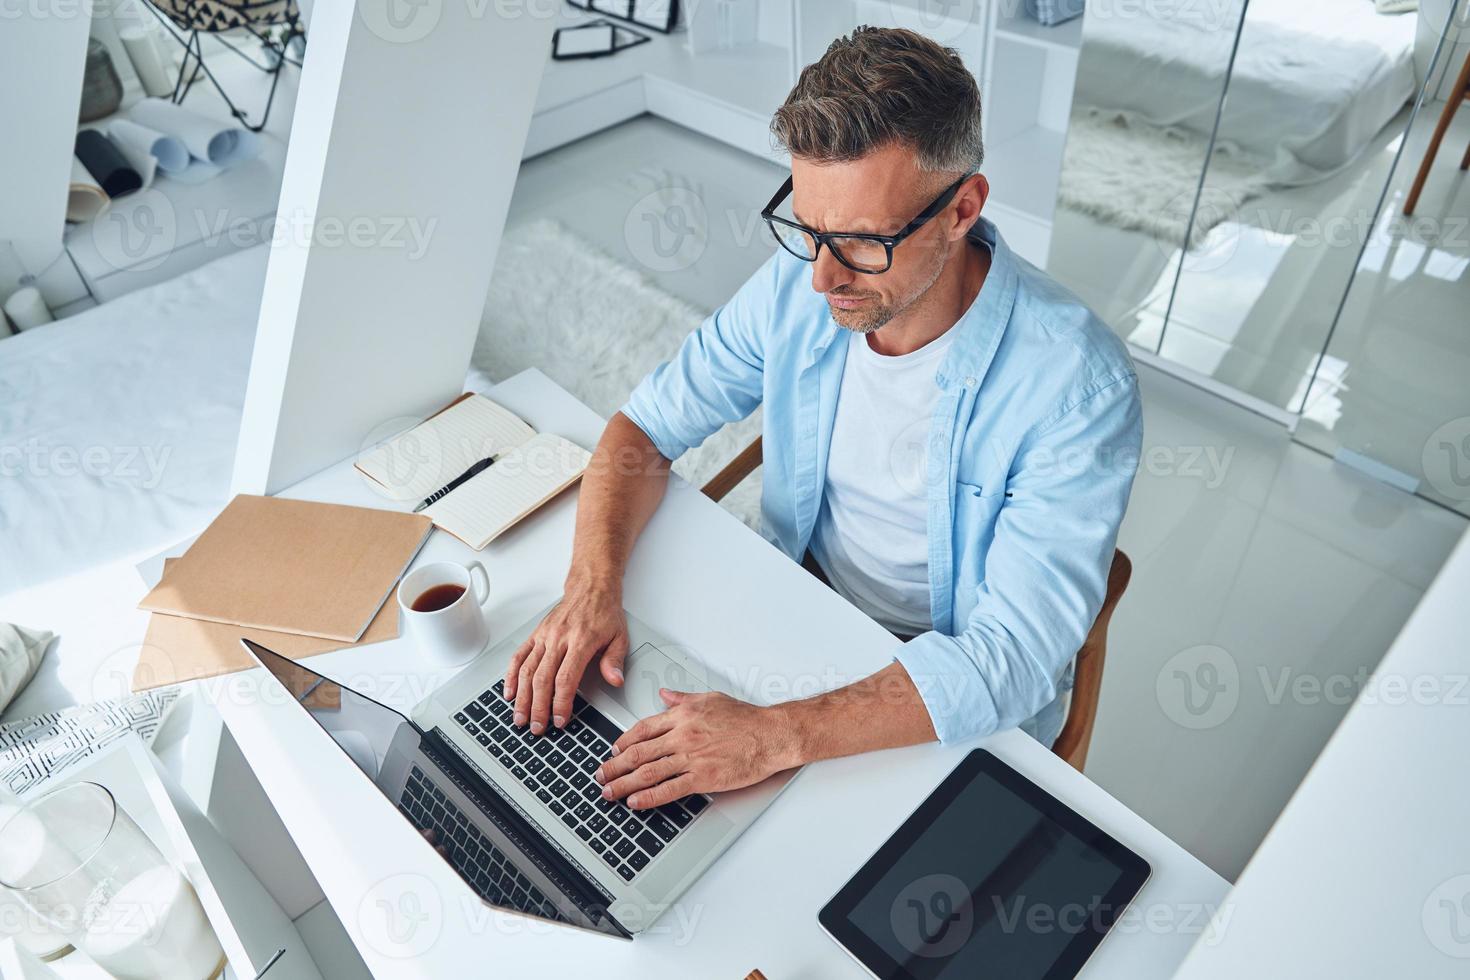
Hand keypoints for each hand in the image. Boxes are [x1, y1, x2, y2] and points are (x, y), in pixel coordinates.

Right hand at [504, 588, 628, 734]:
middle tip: (537, 727)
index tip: (560, 719)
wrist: (591, 588)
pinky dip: (511, 676)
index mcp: (581, 641)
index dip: (561, 702)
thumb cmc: (604, 613)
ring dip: (522, 697)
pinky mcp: (536, 634)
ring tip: (520, 717)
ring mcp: (544, 637)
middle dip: (538, 707)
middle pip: (543, 679)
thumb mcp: (620, 636)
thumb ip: (615, 660)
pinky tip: (509, 692)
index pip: (566, 678)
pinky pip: (519, 656)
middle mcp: (559, 639)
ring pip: (527, 670)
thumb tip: (615, 680)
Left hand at [594, 690, 799, 808]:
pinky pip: (668, 789)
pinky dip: (648, 797)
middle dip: (614, 767)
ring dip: (623, 784)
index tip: (612, 752)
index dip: (622, 742)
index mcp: (682, 715)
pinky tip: (635, 802)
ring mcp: (691, 757)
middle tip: (600, 775)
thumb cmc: (746, 718)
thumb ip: (682, 698)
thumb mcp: (710, 699)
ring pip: (647, 772)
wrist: (770, 735)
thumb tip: (664, 694)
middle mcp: (682, 735)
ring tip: (609, 792)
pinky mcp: (703, 777)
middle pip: (638, 753)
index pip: (642, 729)